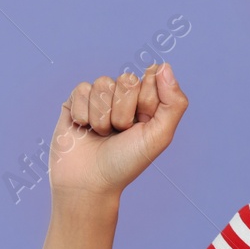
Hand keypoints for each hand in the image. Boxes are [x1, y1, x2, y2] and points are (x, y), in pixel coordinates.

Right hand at [48, 62, 187, 198]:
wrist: (88, 183)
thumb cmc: (126, 162)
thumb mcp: (159, 135)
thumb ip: (173, 102)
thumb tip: (164, 65)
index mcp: (148, 101)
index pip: (152, 77)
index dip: (146, 103)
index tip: (141, 124)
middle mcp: (124, 96)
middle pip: (127, 79)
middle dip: (123, 112)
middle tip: (119, 133)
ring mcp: (100, 97)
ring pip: (103, 83)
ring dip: (102, 116)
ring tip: (101, 134)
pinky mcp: (76, 100)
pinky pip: (82, 89)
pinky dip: (84, 114)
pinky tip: (84, 129)